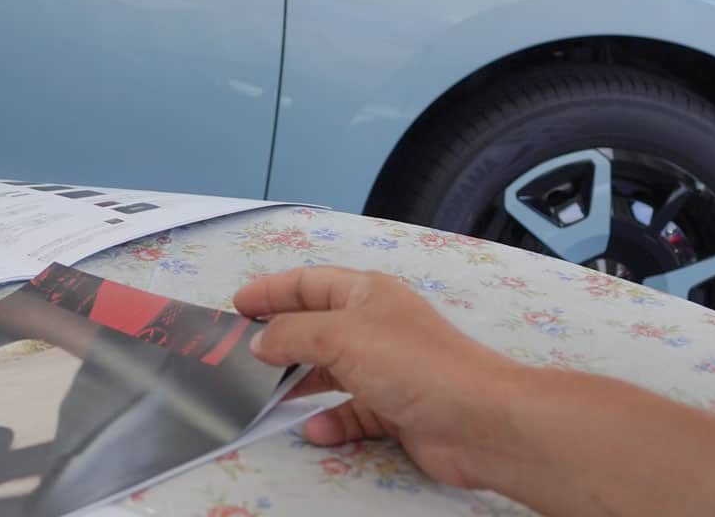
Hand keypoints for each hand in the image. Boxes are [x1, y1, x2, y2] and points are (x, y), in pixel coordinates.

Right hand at [236, 267, 525, 490]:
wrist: (476, 420)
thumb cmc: (413, 363)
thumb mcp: (340, 336)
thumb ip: (292, 334)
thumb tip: (260, 340)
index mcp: (366, 294)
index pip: (309, 283)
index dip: (272, 291)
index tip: (237, 306)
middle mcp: (376, 326)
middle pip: (317, 328)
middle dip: (282, 340)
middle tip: (243, 354)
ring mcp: (387, 369)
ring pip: (332, 372)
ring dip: (302, 383)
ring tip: (268, 393)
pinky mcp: (396, 409)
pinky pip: (353, 412)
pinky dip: (333, 421)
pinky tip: (317, 431)